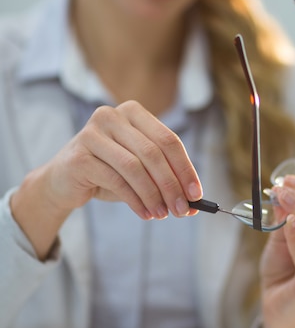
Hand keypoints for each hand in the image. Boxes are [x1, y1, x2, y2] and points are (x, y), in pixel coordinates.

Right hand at [11, 100, 201, 258]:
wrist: (63, 181)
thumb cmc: (108, 173)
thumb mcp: (140, 172)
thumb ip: (165, 180)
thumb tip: (193, 202)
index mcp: (133, 112)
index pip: (168, 140)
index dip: (185, 168)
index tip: (197, 194)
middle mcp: (112, 116)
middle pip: (153, 153)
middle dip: (171, 185)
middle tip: (182, 209)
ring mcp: (92, 133)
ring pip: (135, 167)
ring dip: (154, 195)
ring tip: (162, 214)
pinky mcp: (79, 156)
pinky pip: (116, 180)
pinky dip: (135, 201)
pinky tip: (145, 213)